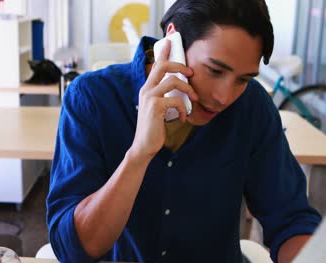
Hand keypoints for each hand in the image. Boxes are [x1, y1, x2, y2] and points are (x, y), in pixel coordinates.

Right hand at [129, 39, 196, 160]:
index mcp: (147, 89)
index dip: (163, 53)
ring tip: (193, 100)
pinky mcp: (155, 107)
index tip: (169, 42)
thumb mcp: (159, 109)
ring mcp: (150, 97)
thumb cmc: (153, 128)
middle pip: (163, 67)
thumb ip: (165, 97)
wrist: (144, 145)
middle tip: (191, 72)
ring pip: (173, 81)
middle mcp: (146, 90)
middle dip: (179, 66)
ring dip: (187, 90)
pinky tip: (182, 118)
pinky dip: (183, 109)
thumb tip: (182, 90)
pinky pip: (176, 100)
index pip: (155, 66)